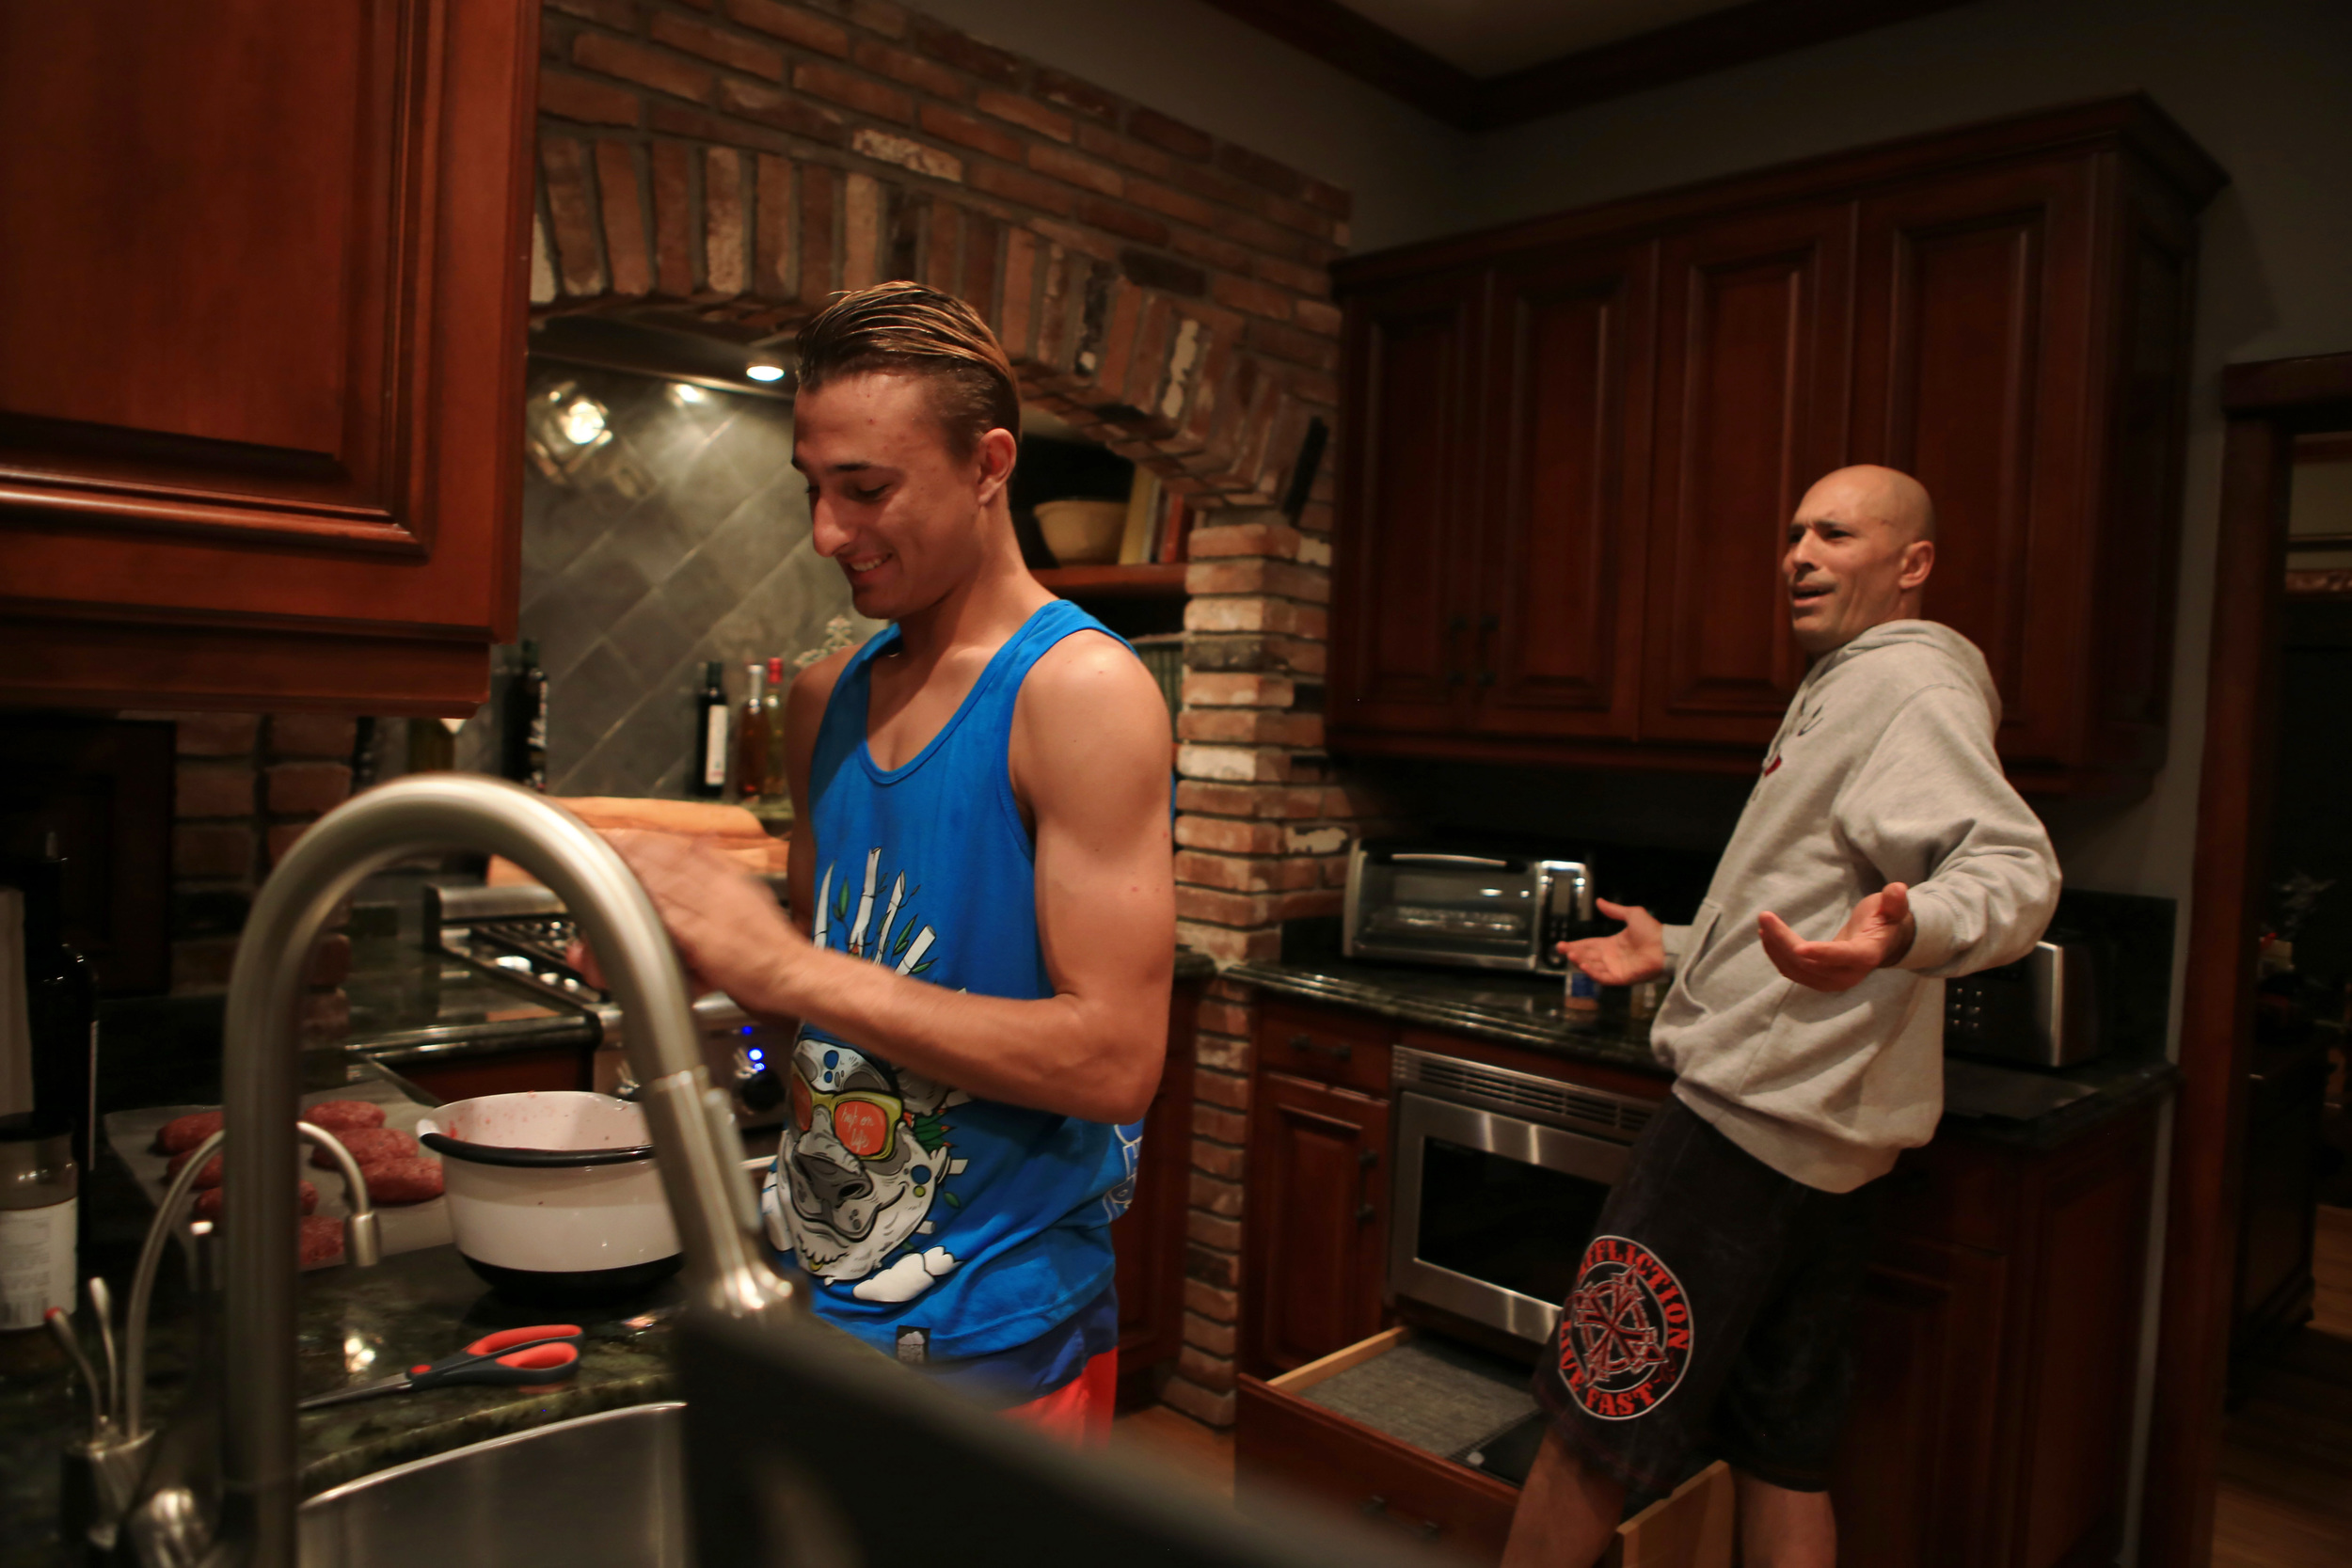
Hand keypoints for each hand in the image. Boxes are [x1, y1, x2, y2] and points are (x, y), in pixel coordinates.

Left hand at [570, 829, 808, 1010]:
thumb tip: (705, 841)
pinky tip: (632, 896)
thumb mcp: (752, 894)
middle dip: (639, 850)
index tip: (632, 835)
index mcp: (732, 879)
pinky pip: (672, 915)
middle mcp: (722, 890)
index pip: (688, 852)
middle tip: (611, 841)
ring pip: (668, 884)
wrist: (793, 971)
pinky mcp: (705, 938)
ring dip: (638, 871)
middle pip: (672, 863)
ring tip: (612, 861)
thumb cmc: (772, 942)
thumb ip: (725, 869)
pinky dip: (650, 902)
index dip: (656, 841)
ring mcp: (713, 913)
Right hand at [1559, 899, 1666, 985]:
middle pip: (1587, 956)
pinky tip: (1584, 965)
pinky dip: (1592, 972)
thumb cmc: (1652, 931)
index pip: (1590, 945)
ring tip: (1570, 955)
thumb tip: (1599, 901)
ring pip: (1592, 967)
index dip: (1576, 945)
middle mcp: (1611, 958)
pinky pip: (1603, 977)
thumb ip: (1614, 910)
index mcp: (1612, 944)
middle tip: (1560, 949)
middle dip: (1573, 953)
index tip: (1562, 944)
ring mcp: (1616, 969)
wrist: (1666, 945)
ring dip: (1580, 961)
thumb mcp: (1631, 915)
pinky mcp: (1621, 978)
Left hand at [1758, 883, 1916, 991]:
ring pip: (1796, 969)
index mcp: (1867, 955)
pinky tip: (1767, 937)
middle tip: (1764, 916)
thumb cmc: (1886, 920)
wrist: (1882, 944)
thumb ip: (1895, 901)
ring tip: (1763, 924)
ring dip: (1775, 948)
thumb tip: (1898, 889)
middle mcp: (1849, 975)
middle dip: (1784, 941)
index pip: (1842, 957)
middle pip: (1810, 963)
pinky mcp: (1819, 981)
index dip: (1821, 954)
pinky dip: (1777, 956)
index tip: (1798, 948)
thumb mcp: (1893, 907)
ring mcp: (1832, 982)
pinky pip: (1793, 972)